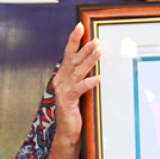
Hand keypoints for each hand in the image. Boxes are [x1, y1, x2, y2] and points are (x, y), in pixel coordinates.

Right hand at [52, 23, 102, 146]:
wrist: (68, 131)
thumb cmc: (76, 110)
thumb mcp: (80, 89)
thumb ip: (84, 75)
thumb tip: (96, 59)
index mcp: (63, 75)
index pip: (68, 54)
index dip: (74, 39)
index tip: (80, 26)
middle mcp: (60, 80)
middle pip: (73, 60)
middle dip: (84, 48)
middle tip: (96, 40)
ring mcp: (62, 91)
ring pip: (77, 72)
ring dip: (88, 61)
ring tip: (99, 52)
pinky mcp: (67, 102)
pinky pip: (79, 89)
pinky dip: (88, 83)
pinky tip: (98, 78)